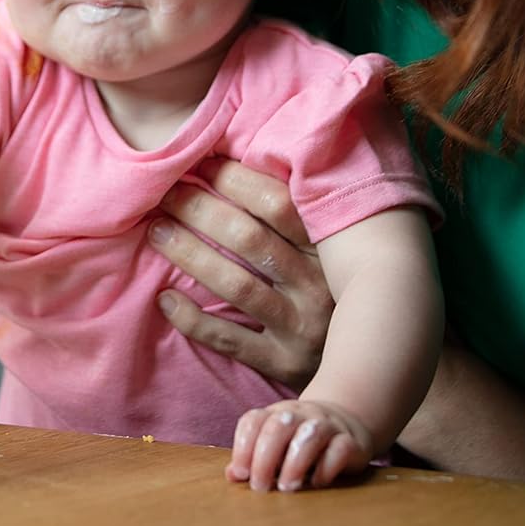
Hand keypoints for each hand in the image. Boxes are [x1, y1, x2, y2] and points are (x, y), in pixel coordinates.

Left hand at [148, 158, 332, 389]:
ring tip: (156, 231)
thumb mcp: (328, 251)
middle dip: (201, 210)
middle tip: (166, 192)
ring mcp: (302, 328)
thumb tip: (237, 160)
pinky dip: (193, 319)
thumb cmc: (332, 292)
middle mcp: (319, 287)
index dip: (235, 180)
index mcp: (328, 250)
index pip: (278, 204)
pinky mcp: (283, 363)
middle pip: (251, 239)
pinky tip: (164, 298)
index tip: (200, 162)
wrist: (367, 365)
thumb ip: (298, 216)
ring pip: (238, 285)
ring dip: (191, 255)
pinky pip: (230, 340)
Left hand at [227, 399, 371, 491]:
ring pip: (310, 433)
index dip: (243, 446)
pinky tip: (317, 483)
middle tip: (261, 487)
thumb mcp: (276, 446)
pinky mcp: (350, 440)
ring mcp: (327, 424)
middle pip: (278, 427)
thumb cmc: (300, 440)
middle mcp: (300, 414)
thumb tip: (231, 475)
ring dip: (295, 463)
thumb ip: (253, 458)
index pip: (253, 420)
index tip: (241, 474)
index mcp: (276, 414)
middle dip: (265, 459)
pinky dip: (327, 467)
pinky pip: (340, 448)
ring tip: (287, 487)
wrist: (347, 422)